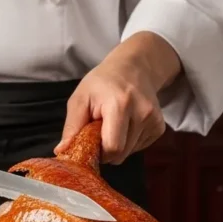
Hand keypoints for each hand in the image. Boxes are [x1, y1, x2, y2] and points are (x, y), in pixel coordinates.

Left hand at [56, 32, 180, 163]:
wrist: (133, 68)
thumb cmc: (102, 83)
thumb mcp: (80, 98)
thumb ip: (72, 126)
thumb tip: (62, 151)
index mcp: (120, 105)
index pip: (112, 147)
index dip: (99, 152)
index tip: (90, 142)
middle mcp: (142, 113)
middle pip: (121, 153)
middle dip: (106, 150)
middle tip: (99, 132)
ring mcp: (154, 120)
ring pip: (130, 153)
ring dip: (118, 146)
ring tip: (113, 124)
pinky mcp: (160, 126)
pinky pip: (140, 147)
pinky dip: (129, 142)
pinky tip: (125, 125)